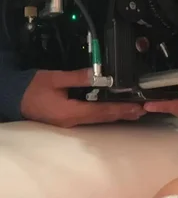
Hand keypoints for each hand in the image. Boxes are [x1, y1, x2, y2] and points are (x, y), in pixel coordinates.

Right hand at [21, 69, 145, 127]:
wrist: (15, 98)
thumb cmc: (33, 88)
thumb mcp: (54, 78)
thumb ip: (77, 77)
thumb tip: (97, 73)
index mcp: (70, 112)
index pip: (101, 111)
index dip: (120, 109)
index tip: (136, 106)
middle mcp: (74, 121)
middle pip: (104, 119)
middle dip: (124, 114)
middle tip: (143, 109)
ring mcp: (72, 123)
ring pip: (100, 120)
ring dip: (118, 115)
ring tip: (135, 112)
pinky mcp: (70, 120)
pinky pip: (93, 119)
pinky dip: (107, 115)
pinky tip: (115, 111)